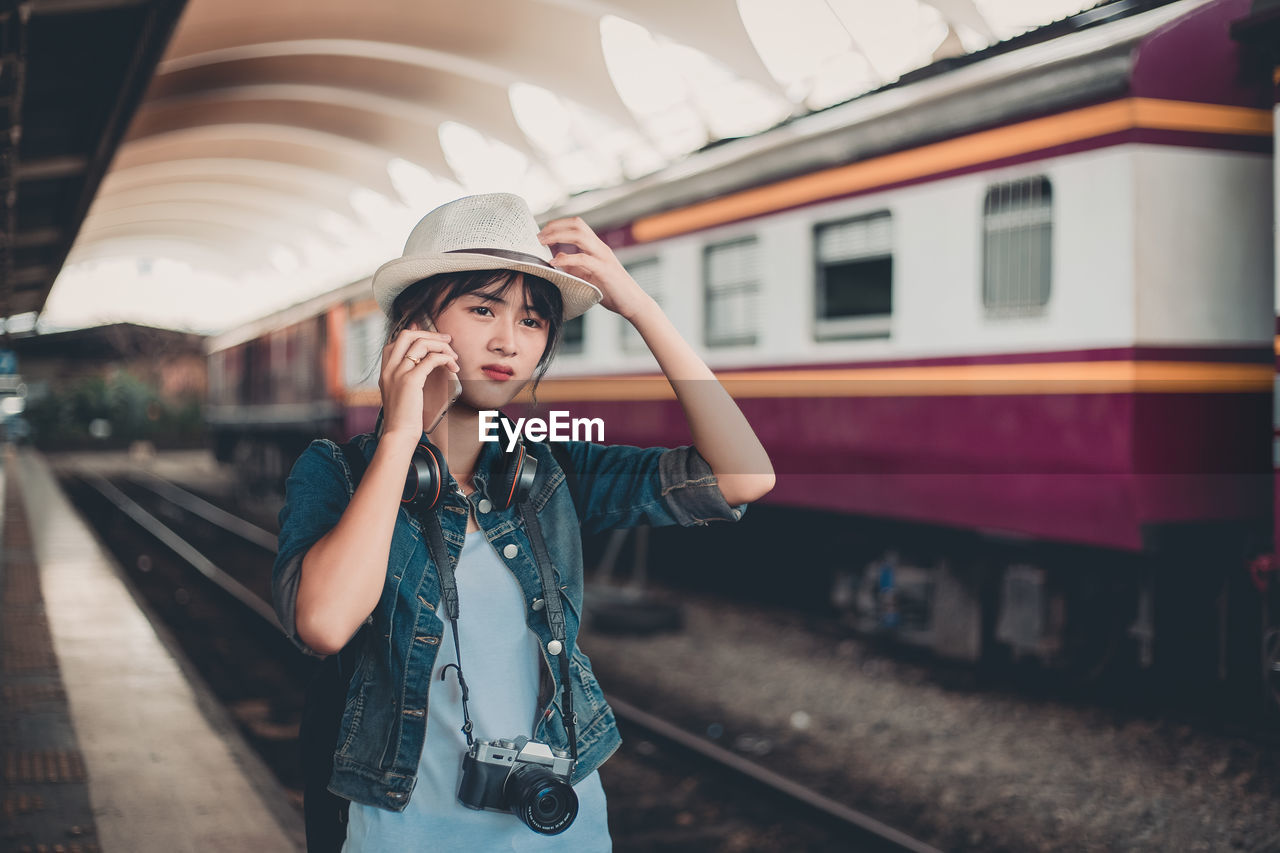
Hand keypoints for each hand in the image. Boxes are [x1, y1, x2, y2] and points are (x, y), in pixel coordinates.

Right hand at [379, 327, 459, 439]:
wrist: (398, 434)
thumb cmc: (404, 418)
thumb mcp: (400, 394)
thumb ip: (406, 378)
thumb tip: (421, 365)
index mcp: (385, 371)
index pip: (396, 341)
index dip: (415, 333)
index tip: (433, 336)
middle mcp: (389, 369)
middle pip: (407, 335)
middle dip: (430, 334)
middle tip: (448, 340)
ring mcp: (398, 373)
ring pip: (421, 344)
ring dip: (441, 346)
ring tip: (453, 357)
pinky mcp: (410, 381)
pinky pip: (431, 359)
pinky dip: (445, 359)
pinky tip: (453, 367)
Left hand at [538, 217, 653, 319]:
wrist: (634, 303)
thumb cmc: (612, 291)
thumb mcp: (589, 276)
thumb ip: (574, 267)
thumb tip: (556, 261)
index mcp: (597, 247)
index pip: (577, 225)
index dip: (558, 224)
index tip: (543, 232)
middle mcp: (600, 248)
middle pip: (577, 224)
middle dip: (555, 226)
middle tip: (538, 235)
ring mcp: (603, 257)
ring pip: (580, 236)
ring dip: (558, 236)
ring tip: (542, 242)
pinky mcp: (604, 270)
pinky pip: (583, 259)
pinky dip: (566, 258)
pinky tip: (555, 262)